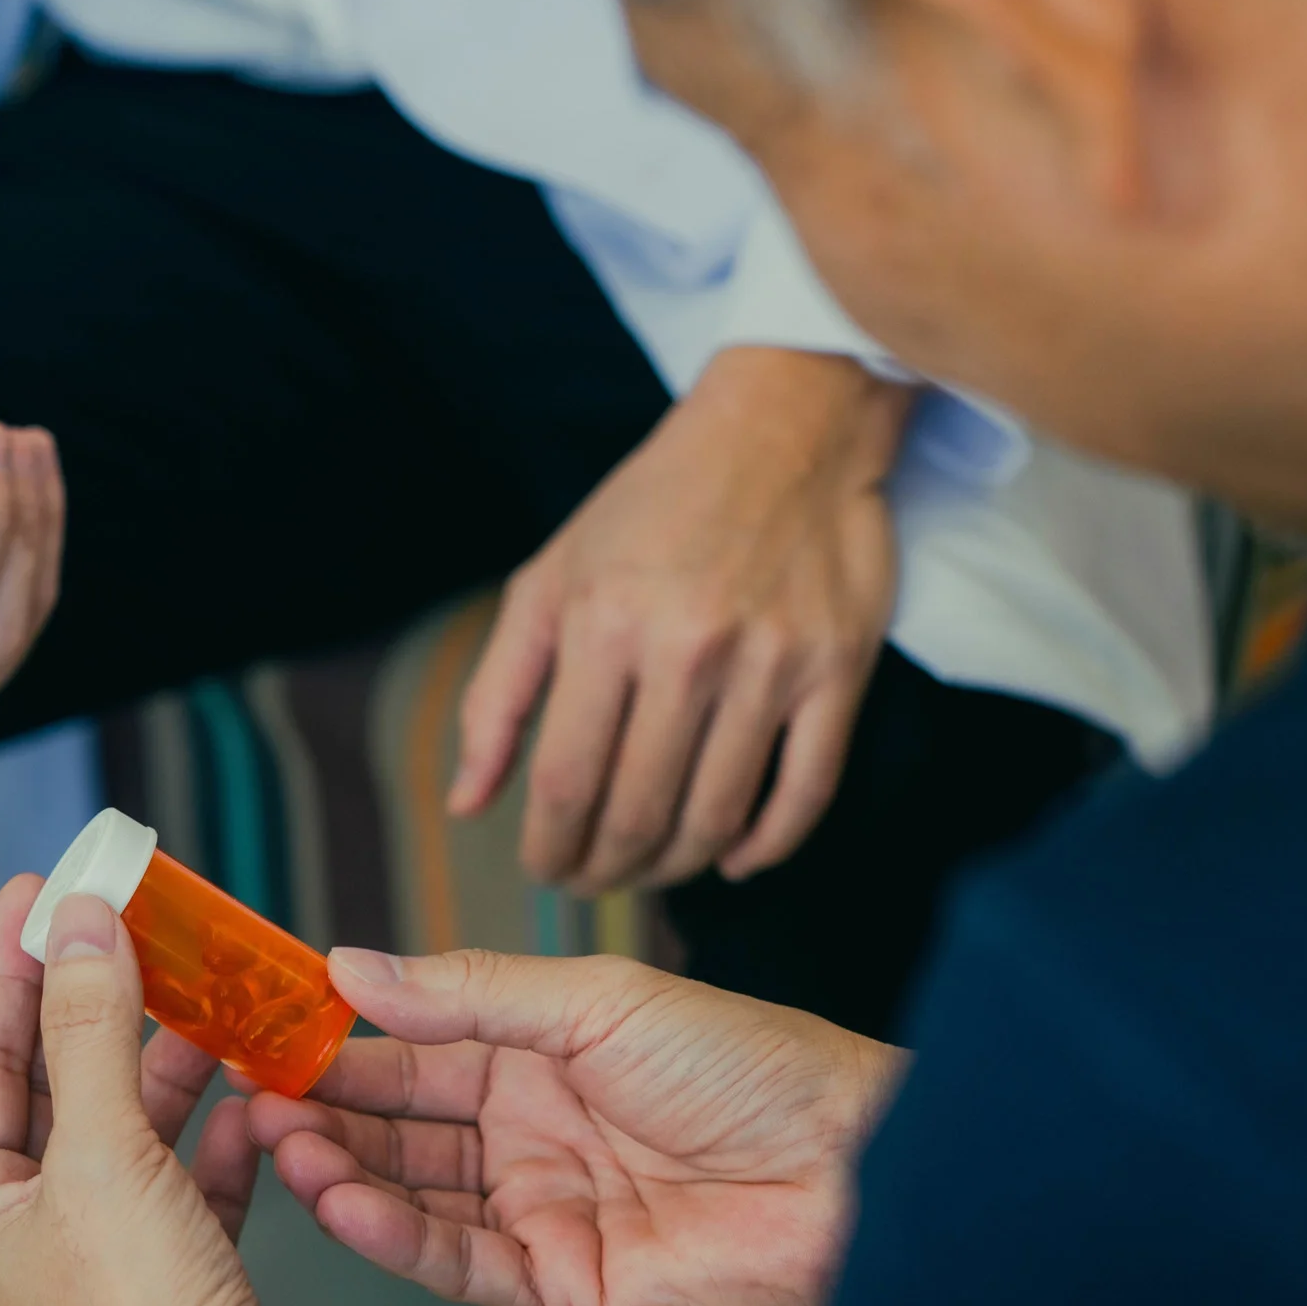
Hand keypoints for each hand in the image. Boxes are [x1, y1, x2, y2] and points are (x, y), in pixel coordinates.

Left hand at [0, 876, 260, 1305]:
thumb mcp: (106, 1163)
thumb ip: (91, 1036)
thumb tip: (80, 927)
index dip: (9, 963)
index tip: (39, 886)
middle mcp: (27, 1231)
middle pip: (58, 1080)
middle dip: (102, 999)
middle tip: (128, 917)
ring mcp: (101, 1253)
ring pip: (132, 1125)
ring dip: (176, 1060)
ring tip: (209, 996)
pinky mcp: (174, 1272)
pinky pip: (194, 1182)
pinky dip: (228, 1137)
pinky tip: (258, 1102)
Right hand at [247, 948, 907, 1305]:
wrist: (846, 1176)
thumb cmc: (751, 1068)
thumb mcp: (599, 1000)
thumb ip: (471, 994)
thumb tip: (357, 967)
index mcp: (545, 1048)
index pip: (419, 1040)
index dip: (343, 1033)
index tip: (268, 1021)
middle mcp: (533, 1127)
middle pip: (401, 1120)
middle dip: (324, 1105)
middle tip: (249, 1088)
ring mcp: (542, 1206)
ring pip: (412, 1191)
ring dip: (340, 1167)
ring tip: (278, 1140)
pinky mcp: (556, 1283)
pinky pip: (451, 1255)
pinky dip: (387, 1231)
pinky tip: (337, 1196)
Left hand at [451, 347, 906, 892]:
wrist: (786, 426)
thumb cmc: (654, 504)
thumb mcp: (552, 578)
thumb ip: (498, 694)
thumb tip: (469, 802)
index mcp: (604, 625)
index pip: (567, 786)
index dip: (551, 850)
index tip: (547, 869)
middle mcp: (687, 649)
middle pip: (640, 813)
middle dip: (607, 869)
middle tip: (596, 879)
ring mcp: (770, 663)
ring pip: (718, 816)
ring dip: (679, 865)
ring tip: (655, 866)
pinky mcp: (837, 670)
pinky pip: (804, 792)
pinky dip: (767, 846)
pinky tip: (736, 857)